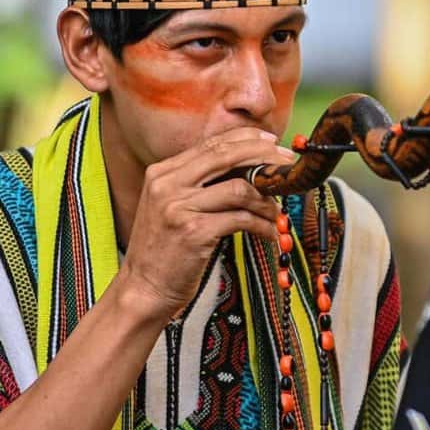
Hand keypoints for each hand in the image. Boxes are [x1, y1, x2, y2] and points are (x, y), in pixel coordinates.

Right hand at [117, 128, 292, 322]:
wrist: (143, 289)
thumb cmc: (164, 250)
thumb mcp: (172, 207)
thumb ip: (197, 184)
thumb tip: (246, 167)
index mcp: (162, 172)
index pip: (211, 144)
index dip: (246, 140)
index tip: (271, 142)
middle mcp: (167, 184)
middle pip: (226, 157)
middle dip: (263, 158)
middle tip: (286, 166)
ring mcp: (179, 207)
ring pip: (240, 188)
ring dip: (266, 200)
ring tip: (277, 213)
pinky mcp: (194, 232)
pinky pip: (241, 219)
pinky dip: (262, 225)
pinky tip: (270, 233)